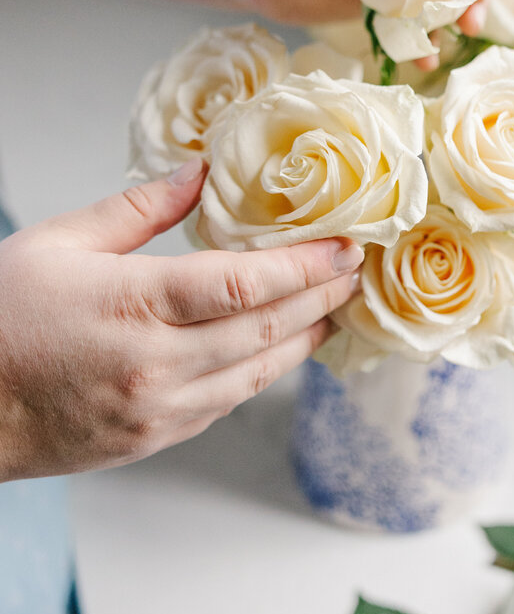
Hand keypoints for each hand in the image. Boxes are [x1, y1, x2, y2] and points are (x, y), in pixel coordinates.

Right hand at [0, 161, 361, 480]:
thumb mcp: (58, 243)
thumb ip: (138, 210)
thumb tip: (199, 174)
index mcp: (134, 306)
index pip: (246, 284)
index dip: (307, 266)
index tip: (345, 246)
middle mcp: (157, 366)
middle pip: (267, 329)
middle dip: (322, 298)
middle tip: (356, 272)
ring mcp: (158, 410)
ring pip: (257, 375)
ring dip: (304, 340)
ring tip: (334, 309)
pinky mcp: (154, 439)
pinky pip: (227, 404)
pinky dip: (262, 373)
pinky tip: (278, 350)